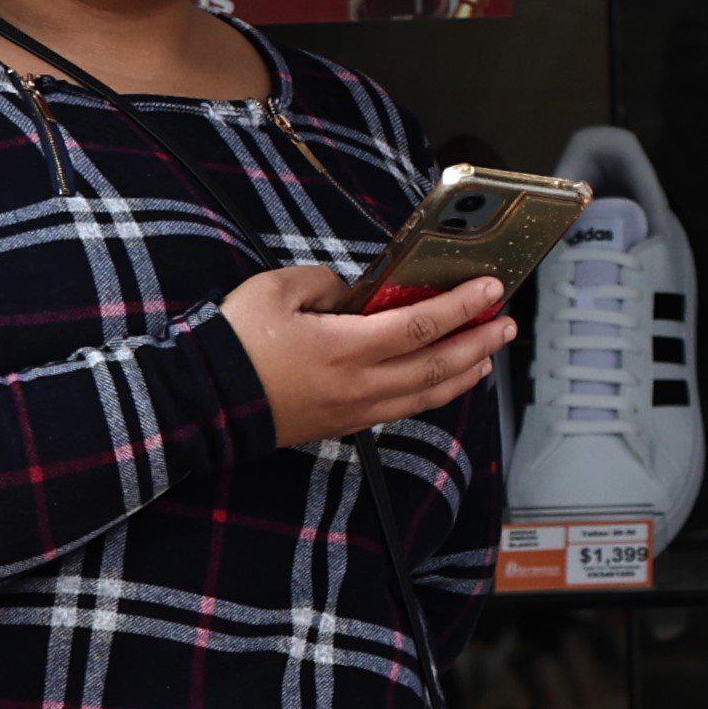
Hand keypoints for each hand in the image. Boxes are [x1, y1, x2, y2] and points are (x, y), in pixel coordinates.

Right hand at [222, 266, 510, 446]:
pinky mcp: (343, 424)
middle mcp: (359, 384)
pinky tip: (444, 382)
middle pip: (438, 365)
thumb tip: (357, 293)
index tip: (492, 288)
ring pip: (426, 394)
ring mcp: (354, 410)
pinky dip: (433, 393)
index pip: (422, 325)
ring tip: (488, 355)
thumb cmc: (234, 343)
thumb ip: (326, 284)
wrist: (201, 402)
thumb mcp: (275, 290)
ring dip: (465, 373)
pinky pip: (402, 409)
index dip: (463, 306)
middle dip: (479, 342)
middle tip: (506, 323)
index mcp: (346, 348)